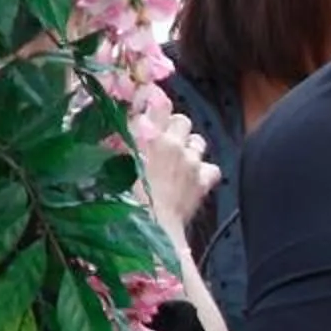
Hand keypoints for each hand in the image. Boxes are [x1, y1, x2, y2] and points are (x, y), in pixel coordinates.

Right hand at [135, 104, 220, 231]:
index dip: (157, 104)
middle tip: (165, 142)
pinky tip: (195, 180)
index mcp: (149, 137)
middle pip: (182, 120)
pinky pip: (211, 169)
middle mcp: (174, 144)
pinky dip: (204, 173)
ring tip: (179, 162)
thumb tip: (132, 130)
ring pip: (198, 141)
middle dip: (175, 128)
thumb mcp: (118, 165)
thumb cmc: (125, 199)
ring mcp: (192, 161)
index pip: (160, 104)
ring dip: (190, 148)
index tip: (153, 109)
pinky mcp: (204, 180)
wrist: (151, 226)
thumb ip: (126, 145)